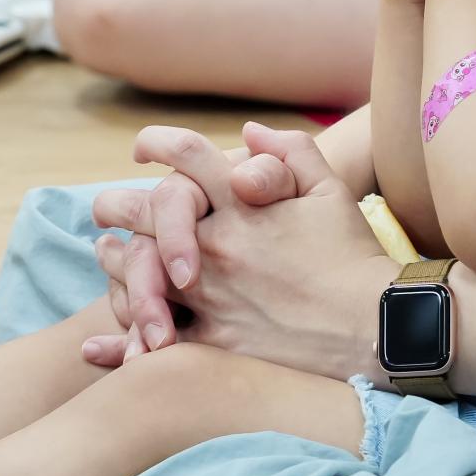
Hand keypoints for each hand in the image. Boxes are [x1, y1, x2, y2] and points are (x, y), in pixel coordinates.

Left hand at [83, 123, 335, 365]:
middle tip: (104, 209)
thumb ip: (291, 151)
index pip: (185, 155)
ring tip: (108, 256)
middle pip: (141, 213)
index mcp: (242, 202)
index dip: (156, 142)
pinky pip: (152, 340)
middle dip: (114, 205)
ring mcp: (211, 296)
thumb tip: (248, 132)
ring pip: (136, 274)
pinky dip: (118, 341)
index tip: (142, 149)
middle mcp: (218, 245)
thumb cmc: (354, 256)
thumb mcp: (331, 190)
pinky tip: (99, 342)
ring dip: (115, 262)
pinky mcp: (216, 344)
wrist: (376, 326)